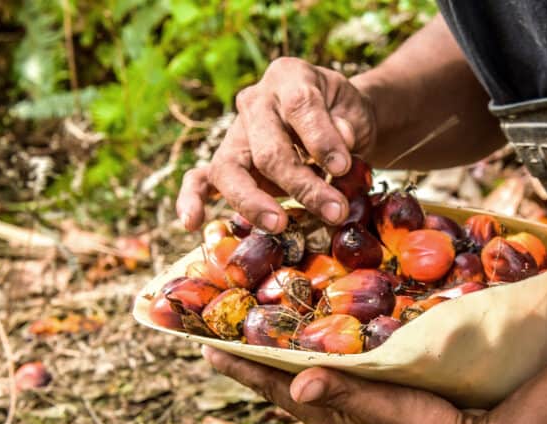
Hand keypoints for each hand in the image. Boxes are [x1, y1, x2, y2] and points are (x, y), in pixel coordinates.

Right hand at [177, 57, 376, 233]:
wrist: (334, 121)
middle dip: (302, 185)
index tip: (343, 168)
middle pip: (269, 149)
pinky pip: (200, 179)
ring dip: (255, 203)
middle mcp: (256, 101)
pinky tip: (191, 223)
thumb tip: (342, 140)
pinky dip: (192, 200)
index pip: (300, 106)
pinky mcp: (226, 161)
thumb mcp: (355, 111)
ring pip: (231, 170)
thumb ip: (348, 125)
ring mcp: (236, 133)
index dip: (321, 139)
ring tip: (279, 224)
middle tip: (335, 211)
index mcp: (289, 77)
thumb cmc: (343, 117)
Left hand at [200, 346, 496, 423]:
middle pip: (282, 383)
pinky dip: (318, 363)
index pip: (274, 386)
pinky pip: (334, 380)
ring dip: (283, 361)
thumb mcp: (386, 411)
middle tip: (229, 334)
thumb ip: (346, 396)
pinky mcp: (374, 404)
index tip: (207, 348)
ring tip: (266, 338)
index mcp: (329, 415)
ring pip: (307, 381)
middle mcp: (334, 414)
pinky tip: (324, 352)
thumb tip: (298, 388)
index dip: (241, 367)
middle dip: (254, 360)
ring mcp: (353, 412)